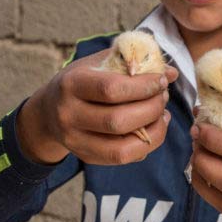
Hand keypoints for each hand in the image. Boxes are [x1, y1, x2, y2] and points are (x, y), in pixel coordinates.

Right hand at [17, 48, 177, 165]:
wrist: (48, 111)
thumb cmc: (83, 79)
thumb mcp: (101, 62)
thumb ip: (135, 63)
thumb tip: (172, 72)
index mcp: (72, 84)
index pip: (111, 89)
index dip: (143, 86)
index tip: (161, 81)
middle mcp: (69, 115)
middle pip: (118, 120)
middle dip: (151, 108)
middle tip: (164, 96)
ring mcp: (74, 141)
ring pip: (121, 147)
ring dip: (152, 131)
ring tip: (163, 114)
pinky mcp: (85, 157)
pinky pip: (121, 158)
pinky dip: (145, 145)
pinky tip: (154, 128)